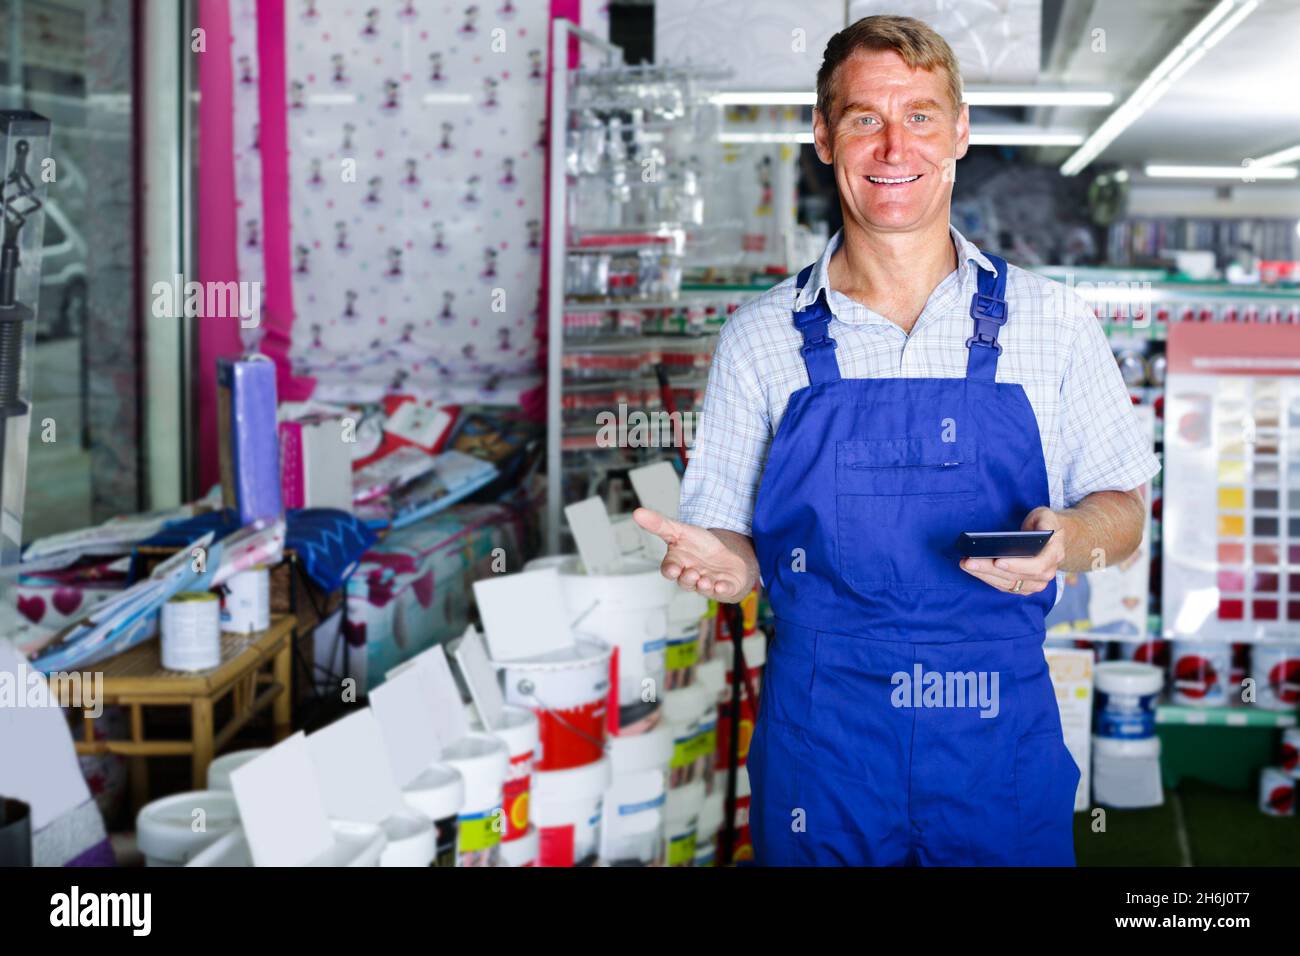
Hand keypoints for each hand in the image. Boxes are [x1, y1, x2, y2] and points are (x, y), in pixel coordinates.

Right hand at [632, 507, 751, 602]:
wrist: (725, 554)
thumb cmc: (699, 545)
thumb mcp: (680, 530)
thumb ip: (659, 524)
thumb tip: (636, 512)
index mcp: (678, 563)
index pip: (669, 569)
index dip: (670, 570)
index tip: (673, 569)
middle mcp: (691, 575)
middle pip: (685, 581)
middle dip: (688, 579)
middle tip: (692, 573)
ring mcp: (708, 582)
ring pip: (702, 588)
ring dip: (703, 585)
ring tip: (705, 580)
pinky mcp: (725, 585)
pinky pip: (724, 590)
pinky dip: (723, 588)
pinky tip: (722, 585)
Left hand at [960, 507, 1067, 595]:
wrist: (1051, 539)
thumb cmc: (1044, 525)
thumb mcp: (1046, 517)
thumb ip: (1042, 523)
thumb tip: (1028, 532)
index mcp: (1055, 554)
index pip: (1036, 565)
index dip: (1017, 565)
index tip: (998, 561)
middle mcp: (1047, 572)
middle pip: (1016, 576)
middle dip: (990, 569)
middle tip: (969, 561)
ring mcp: (1036, 582)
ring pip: (1008, 584)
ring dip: (984, 575)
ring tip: (966, 564)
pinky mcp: (1024, 587)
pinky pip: (1004, 586)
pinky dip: (987, 578)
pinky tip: (973, 569)